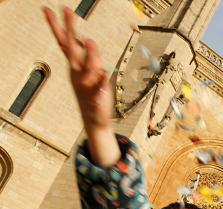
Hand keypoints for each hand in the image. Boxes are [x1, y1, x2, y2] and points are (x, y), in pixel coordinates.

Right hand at [43, 6, 119, 165]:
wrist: (94, 119)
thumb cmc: (93, 94)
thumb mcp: (93, 73)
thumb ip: (90, 57)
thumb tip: (86, 40)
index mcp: (76, 66)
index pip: (67, 44)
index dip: (61, 27)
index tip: (55, 9)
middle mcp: (78, 73)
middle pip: (72, 49)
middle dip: (70, 30)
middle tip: (67, 10)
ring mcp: (87, 85)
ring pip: (89, 65)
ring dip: (92, 54)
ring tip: (91, 44)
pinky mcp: (96, 97)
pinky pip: (100, 87)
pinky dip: (101, 82)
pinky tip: (104, 78)